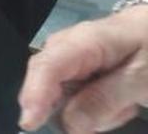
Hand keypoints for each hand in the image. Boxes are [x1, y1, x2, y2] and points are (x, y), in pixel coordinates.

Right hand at [19, 6, 147, 132]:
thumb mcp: (141, 78)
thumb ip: (107, 99)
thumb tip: (69, 125)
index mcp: (82, 42)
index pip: (48, 66)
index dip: (35, 95)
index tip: (29, 123)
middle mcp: (63, 49)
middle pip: (48, 89)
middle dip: (77, 111)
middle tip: (121, 111)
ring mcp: (65, 62)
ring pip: (61, 102)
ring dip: (93, 113)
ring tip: (125, 102)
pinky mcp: (70, 73)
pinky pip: (71, 102)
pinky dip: (94, 110)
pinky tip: (117, 101)